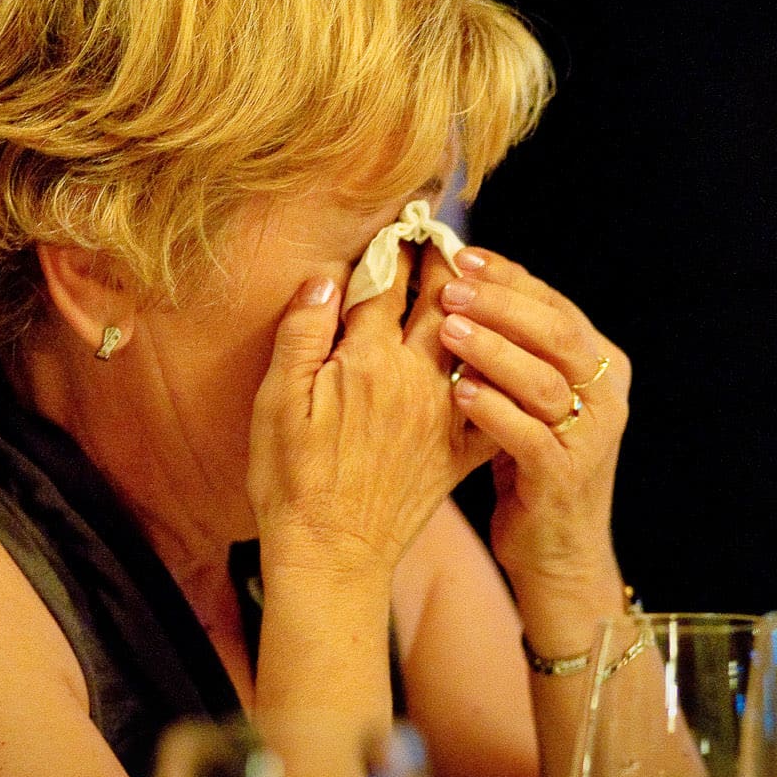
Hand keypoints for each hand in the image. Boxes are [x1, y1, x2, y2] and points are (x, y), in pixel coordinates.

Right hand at [247, 243, 487, 582]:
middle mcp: (415, 380)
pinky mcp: (458, 450)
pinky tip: (498, 353)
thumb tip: (324, 276)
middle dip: (442, 263)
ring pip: (472, 342)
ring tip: (475, 280)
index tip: (400, 220)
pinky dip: (497, 369)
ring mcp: (443, 414)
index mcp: (368, 362)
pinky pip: (490, 398)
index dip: (393, 246)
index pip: (386, 284)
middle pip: (440, 303)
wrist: (330, 556)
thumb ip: (303, 334)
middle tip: (442, 234)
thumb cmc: (291, 480)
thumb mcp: (278, 402)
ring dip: (475, 306)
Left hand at [438, 248, 629, 590]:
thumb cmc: (531, 462)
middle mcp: (606, 396)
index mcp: (601, 364)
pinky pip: (529, 435)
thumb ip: (515, 346)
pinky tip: (457, 391)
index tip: (460, 256)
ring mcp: (590, 439)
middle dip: (500, 305)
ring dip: (493, 350)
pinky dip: (493, 410)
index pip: (555, 304)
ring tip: (447, 331)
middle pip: (556, 333)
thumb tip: (463, 277)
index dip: (508, 278)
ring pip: (544, 381)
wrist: (557, 552)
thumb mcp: (531, 397)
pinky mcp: (565, 479)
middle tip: (448, 287)